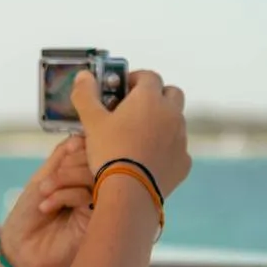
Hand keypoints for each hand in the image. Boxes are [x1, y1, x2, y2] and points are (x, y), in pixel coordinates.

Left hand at [0, 136, 93, 266]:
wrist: (20, 253)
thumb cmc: (27, 218)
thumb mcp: (41, 181)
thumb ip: (60, 159)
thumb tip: (79, 137)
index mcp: (82, 179)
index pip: (92, 151)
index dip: (77, 148)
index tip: (62, 155)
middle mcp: (94, 191)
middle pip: (95, 161)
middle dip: (68, 165)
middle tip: (46, 183)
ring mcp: (97, 206)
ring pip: (93, 176)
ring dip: (64, 179)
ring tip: (44, 192)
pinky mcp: (96, 223)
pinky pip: (88, 196)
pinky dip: (65, 194)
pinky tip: (48, 205)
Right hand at [72, 70, 191, 198]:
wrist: (129, 191)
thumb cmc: (109, 151)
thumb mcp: (91, 122)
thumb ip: (85, 95)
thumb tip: (83, 75)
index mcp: (150, 99)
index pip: (149, 76)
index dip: (135, 79)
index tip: (122, 90)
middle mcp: (171, 114)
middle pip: (171, 93)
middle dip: (156, 96)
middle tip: (135, 110)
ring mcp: (181, 138)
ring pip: (175, 121)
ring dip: (162, 122)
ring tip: (138, 137)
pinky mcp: (184, 161)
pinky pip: (177, 148)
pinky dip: (166, 149)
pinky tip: (149, 159)